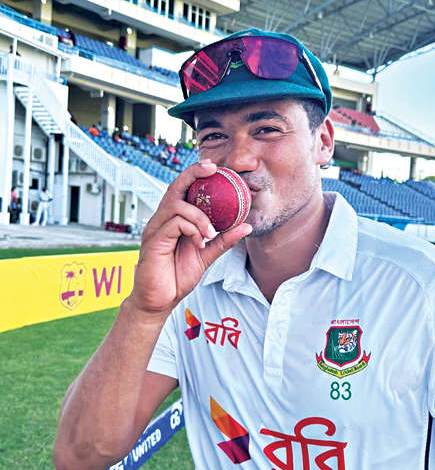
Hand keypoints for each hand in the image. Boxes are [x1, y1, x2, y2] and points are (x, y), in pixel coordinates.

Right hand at [128, 160, 251, 315]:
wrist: (159, 301)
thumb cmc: (177, 277)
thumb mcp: (206, 256)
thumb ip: (223, 240)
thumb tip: (246, 226)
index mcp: (173, 220)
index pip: (182, 190)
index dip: (196, 175)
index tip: (215, 168)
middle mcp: (161, 220)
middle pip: (175, 187)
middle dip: (193, 174)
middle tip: (213, 170)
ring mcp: (155, 229)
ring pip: (177, 206)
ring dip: (200, 216)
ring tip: (211, 233)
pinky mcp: (153, 241)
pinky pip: (174, 223)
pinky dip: (192, 229)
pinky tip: (200, 243)